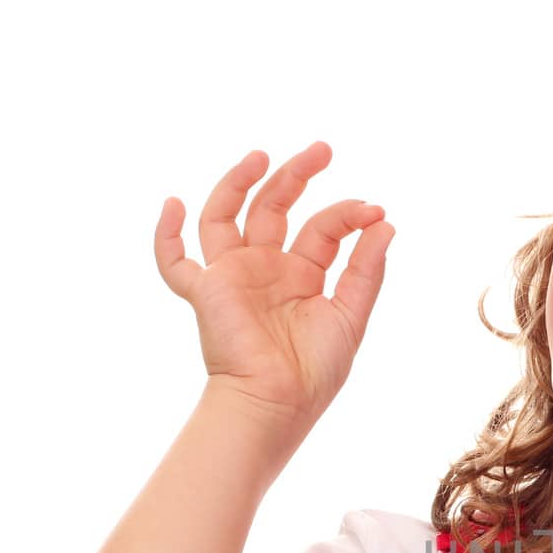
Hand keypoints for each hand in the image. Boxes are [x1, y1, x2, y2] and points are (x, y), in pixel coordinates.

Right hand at [154, 142, 393, 429]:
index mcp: (302, 275)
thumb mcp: (351, 315)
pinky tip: (174, 203)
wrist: (276, 403)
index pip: (322, 228)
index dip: (347, 214)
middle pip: (274, 207)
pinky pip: (175, 262)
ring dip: (239, 182)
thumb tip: (386, 222)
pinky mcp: (205, 291)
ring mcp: (233, 276)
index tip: (374, 210)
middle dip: (296, 176)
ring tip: (263, 155)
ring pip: (226, 215)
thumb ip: (366, 269)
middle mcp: (266, 268)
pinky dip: (166, 234)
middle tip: (323, 150)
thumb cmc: (314, 372)